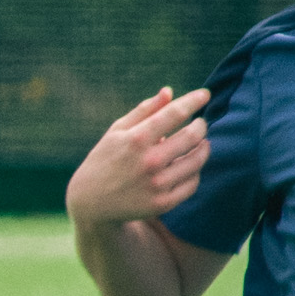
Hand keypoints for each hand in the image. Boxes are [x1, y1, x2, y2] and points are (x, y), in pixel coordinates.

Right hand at [68, 87, 209, 232]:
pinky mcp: (162, 203)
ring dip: (203, 148)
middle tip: (200, 124)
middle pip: (192, 135)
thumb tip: (169, 91)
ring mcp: (156, 184)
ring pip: (197, 161)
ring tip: (200, 144)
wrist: (90, 204)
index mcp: (135, 139)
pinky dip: (195, 172)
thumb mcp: (116, 132)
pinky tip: (190, 166)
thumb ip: (144, 111)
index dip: (194, 100)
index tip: (204, 94)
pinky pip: (192, 184)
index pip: (175, 113)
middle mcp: (148, 161)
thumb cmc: (104, 161)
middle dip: (201, 126)